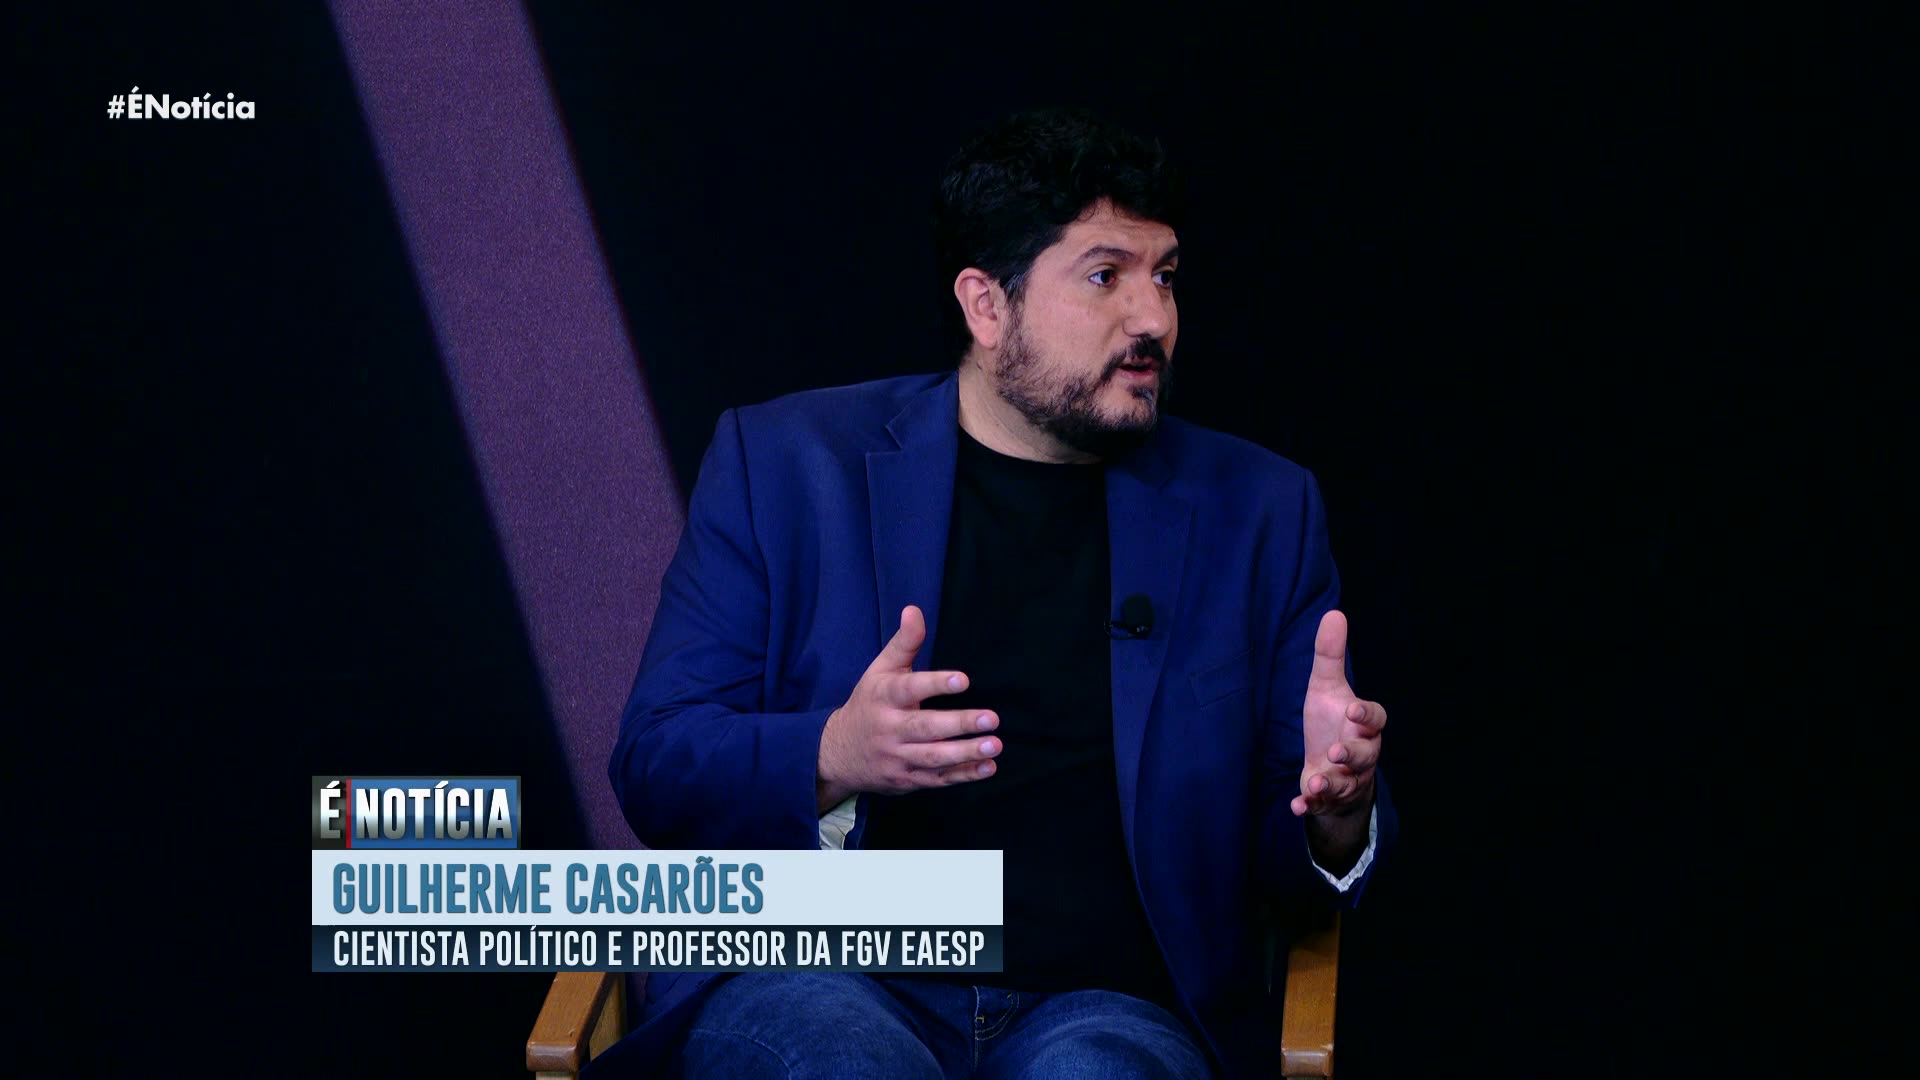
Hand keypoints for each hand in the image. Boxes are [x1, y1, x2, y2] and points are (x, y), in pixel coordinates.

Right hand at [816, 605, 1000, 810]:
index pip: (909, 689)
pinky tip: (987, 767)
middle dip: (959, 724)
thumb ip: (903, 643)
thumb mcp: (879, 671)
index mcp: (884, 697)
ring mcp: (898, 757)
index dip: (935, 684)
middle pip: (925, 727)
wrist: (838, 753)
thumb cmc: (868, 704)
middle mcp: (890, 729)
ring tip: (995, 745)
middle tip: (992, 718)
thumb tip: (914, 610)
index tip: (963, 680)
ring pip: (933, 757)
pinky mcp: (906, 780)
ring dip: (965, 753)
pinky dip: (963, 775)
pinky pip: (937, 780)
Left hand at [1292, 609, 1385, 817]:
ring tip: (1317, 783)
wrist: (1331, 765)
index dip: (1366, 716)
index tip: (1353, 711)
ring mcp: (1346, 778)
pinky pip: (1322, 805)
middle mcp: (1361, 753)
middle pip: (1365, 756)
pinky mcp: (1327, 798)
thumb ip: (1330, 656)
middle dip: (1351, 755)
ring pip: (1346, 783)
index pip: (1375, 719)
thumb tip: (1334, 612)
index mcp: (1364, 725)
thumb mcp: (1326, 687)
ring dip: (1331, 783)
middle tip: (1336, 752)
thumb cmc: (1332, 721)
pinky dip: (1310, 806)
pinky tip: (1297, 805)